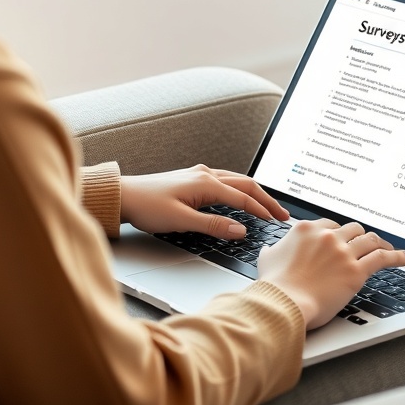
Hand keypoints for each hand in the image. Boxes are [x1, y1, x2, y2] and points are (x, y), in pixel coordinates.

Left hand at [119, 164, 288, 239]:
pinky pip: (225, 180)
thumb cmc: (147, 207)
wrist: (123, 195)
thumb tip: (240, 230)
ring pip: (236, 180)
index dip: (262, 210)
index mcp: (206, 184)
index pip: (243, 197)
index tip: (277, 221)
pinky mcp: (191, 178)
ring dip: (254, 192)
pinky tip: (239, 195)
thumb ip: (213, 226)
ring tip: (267, 205)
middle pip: (245, 184)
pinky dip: (239, 188)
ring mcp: (199, 174)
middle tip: (281, 214)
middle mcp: (206, 174)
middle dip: (265, 200)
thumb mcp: (182, 221)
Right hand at [258, 219, 404, 329]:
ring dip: (380, 243)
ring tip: (388, 248)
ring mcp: (343, 252)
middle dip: (359, 237)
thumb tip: (271, 249)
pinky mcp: (356, 271)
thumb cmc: (275, 284)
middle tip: (365, 245)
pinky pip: (383, 258)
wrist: (284, 302)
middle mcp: (328, 237)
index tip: (344, 240)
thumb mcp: (267, 258)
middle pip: (353, 229)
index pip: (331, 224)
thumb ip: (273, 250)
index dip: (339, 234)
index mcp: (307, 229)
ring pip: (369, 240)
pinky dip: (397, 256)